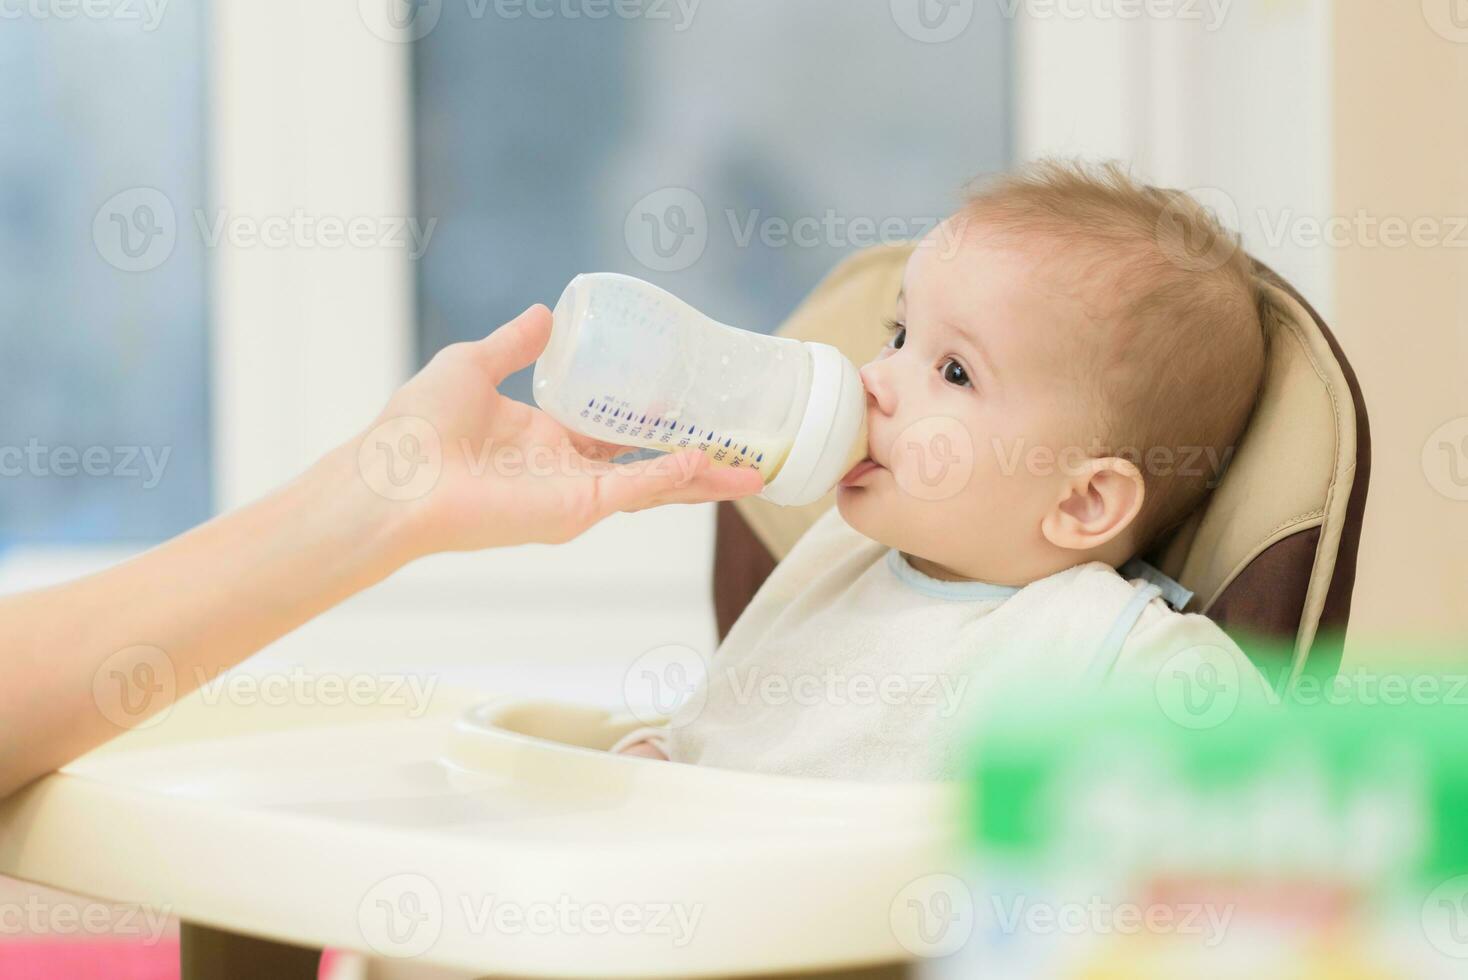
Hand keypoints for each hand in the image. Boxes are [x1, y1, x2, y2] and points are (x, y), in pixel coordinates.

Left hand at [353, 305, 764, 557]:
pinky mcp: (574, 509)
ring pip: (655, 486)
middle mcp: (567, 470)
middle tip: (743, 447)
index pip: (616, 433)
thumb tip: (544, 312)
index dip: (657, 421)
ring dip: (703, 478)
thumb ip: (515, 344)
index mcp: (546, 438)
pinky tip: (706, 461)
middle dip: (698, 460)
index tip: (694, 403)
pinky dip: (672, 477)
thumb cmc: (417, 426)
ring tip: (751, 469)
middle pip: (649, 465)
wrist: (394, 476)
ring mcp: (574, 494)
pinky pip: (634, 491)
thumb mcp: (473, 365)